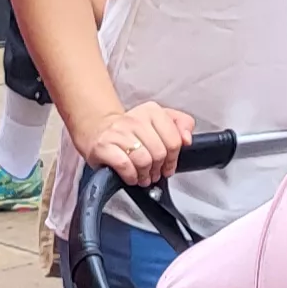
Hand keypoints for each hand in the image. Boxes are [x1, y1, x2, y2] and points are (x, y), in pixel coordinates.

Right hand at [79, 100, 197, 186]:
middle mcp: (134, 119)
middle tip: (155, 172)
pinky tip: (131, 176)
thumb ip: (181, 124)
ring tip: (143, 176)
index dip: (174, 158)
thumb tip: (187, 139)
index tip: (169, 164)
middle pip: (160, 152)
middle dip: (159, 168)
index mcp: (151, 111)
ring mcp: (118, 132)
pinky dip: (131, 176)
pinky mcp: (104, 146)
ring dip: (145, 174)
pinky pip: (125, 166)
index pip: (174, 140)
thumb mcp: (160, 122)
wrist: (99, 131)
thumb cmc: (132, 131)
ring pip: (144, 160)